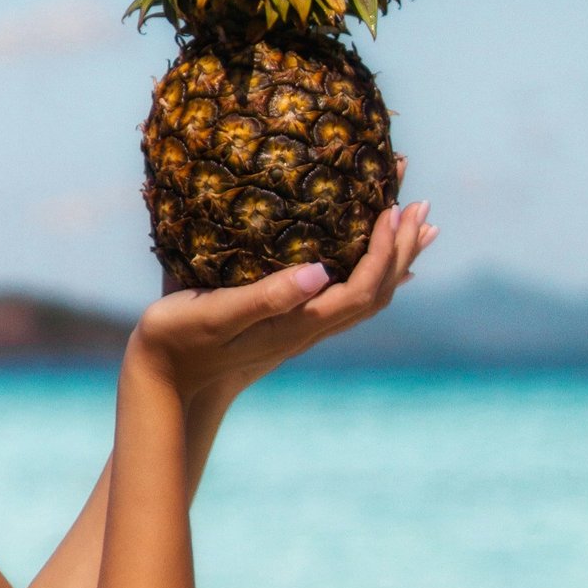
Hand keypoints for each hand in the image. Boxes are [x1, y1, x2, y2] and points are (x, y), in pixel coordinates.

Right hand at [138, 154, 433, 397]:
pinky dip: (368, 273)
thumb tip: (320, 271)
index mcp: (297, 323)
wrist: (166, 383)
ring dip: (394, 260)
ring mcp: (300, 329)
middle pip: (376, 293)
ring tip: (414, 227)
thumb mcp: (217, 314)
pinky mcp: (287, 325)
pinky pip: (344, 298)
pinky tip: (364, 260)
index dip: (384, 249)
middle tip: (421, 204)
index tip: (391, 207)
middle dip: (402, 248)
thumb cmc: (180, 341)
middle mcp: (308, 328)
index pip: (362, 288)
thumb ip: (266, 296)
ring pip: (366, 296)